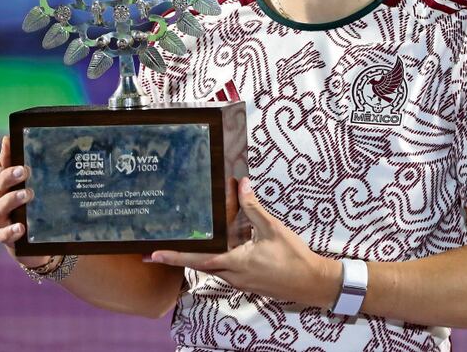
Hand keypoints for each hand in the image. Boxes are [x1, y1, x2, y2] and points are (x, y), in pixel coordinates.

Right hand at [0, 135, 49, 267]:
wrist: (40, 245)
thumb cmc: (39, 212)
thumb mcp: (43, 192)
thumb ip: (43, 175)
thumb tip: (55, 147)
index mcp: (6, 187)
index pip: (2, 167)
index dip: (4, 154)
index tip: (9, 140)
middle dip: (9, 177)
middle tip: (24, 171)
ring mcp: (1, 220)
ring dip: (12, 199)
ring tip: (27, 194)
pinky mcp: (6, 239)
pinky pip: (4, 235)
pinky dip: (11, 230)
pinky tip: (21, 227)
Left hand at [149, 178, 339, 308]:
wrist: (311, 282)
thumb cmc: (293, 257)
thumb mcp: (273, 229)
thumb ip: (254, 207)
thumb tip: (242, 184)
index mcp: (236, 263)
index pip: (199, 259)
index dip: (176, 256)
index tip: (155, 254)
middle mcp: (233, 276)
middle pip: (201, 266)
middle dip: (182, 258)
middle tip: (160, 250)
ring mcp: (241, 282)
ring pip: (214, 269)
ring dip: (199, 259)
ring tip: (186, 246)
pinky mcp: (249, 283)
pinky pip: (226, 271)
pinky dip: (216, 261)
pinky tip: (219, 249)